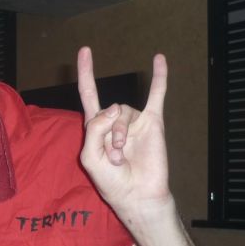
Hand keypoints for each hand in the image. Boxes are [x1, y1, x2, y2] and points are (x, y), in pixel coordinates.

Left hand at [77, 47, 170, 217]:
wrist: (137, 194)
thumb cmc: (111, 180)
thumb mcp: (90, 156)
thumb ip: (94, 129)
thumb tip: (114, 108)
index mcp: (96, 127)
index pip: (89, 94)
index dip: (86, 74)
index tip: (85, 50)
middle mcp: (115, 121)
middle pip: (107, 110)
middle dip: (107, 134)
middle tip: (113, 157)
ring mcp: (135, 121)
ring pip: (124, 112)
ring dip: (120, 133)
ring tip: (121, 155)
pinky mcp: (153, 123)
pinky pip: (157, 95)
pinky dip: (159, 77)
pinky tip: (159, 59)